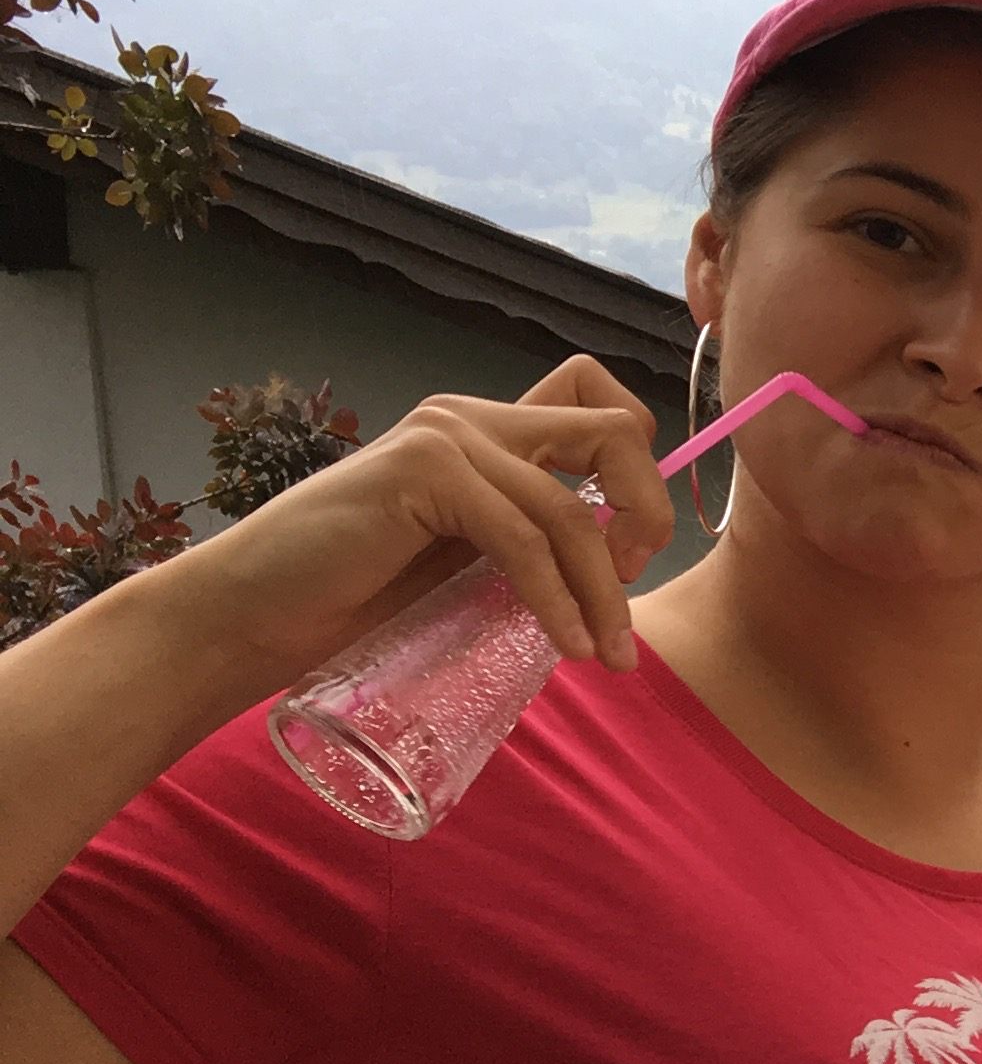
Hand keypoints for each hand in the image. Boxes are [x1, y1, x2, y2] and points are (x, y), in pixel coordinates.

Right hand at [175, 358, 677, 694]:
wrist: (254, 615)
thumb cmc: (357, 599)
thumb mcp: (468, 562)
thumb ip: (524, 543)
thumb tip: (613, 572)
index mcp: (488, 433)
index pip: (600, 407)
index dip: (640, 473)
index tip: (632, 555)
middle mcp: (471, 420)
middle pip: (613, 430)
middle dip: (646, 513)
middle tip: (632, 594)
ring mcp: (445, 439)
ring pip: (571, 506)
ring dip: (604, 591)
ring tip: (607, 657)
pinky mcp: (423, 473)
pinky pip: (524, 537)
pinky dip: (556, 597)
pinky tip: (567, 644)